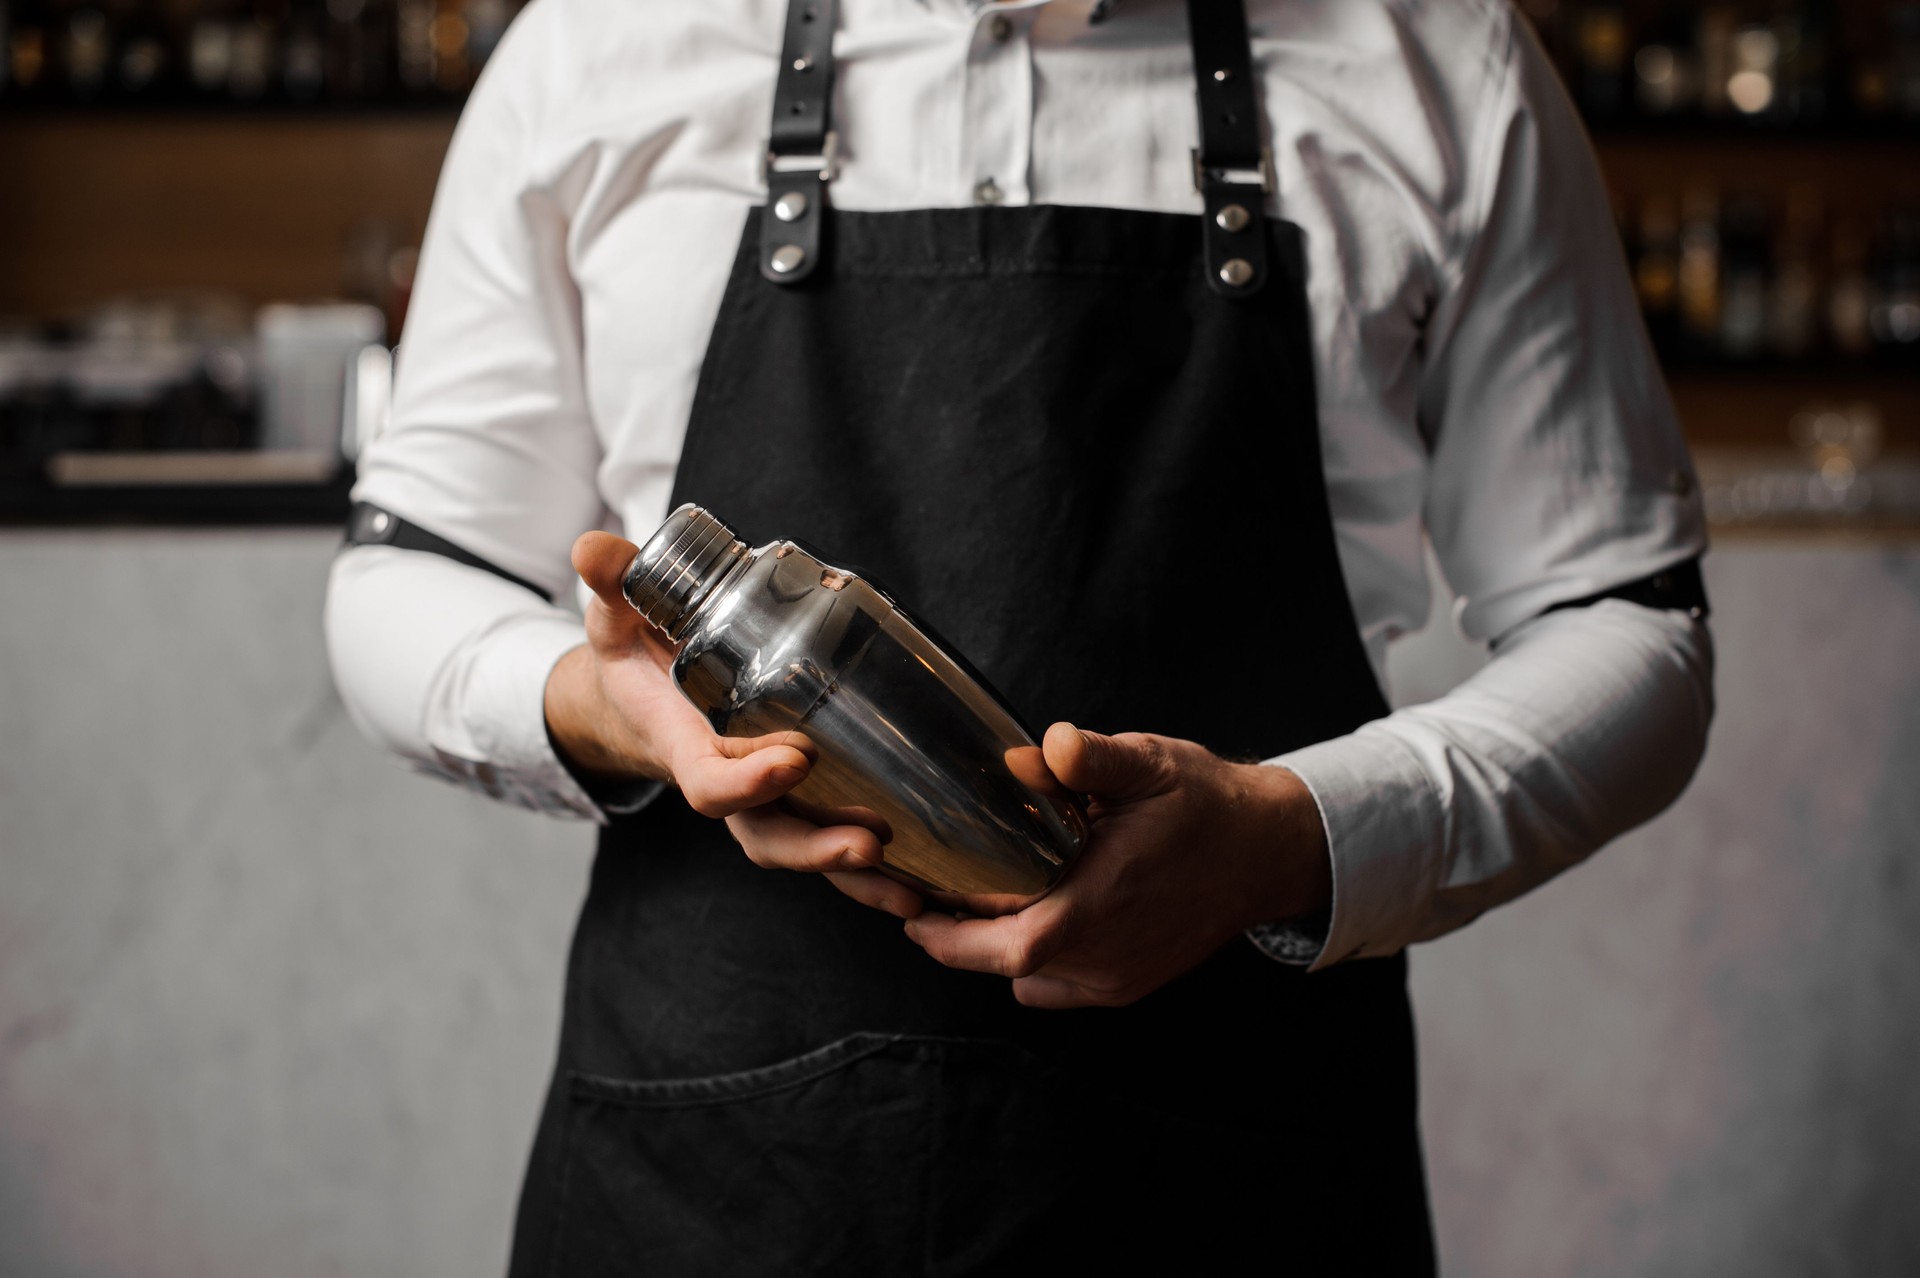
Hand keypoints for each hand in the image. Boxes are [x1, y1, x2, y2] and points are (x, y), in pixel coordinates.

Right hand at [548, 532, 906, 908]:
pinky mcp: (801, 798)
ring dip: (857, 875)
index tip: (795, 759)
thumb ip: (616, 586)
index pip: (713, 784)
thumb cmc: (638, 657)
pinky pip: (835, 839)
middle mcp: (732, 786)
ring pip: (808, 850)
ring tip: (909, 888)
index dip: (749, 781)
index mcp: (688, 750)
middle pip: (770, 836)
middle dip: (816, 848)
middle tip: (868, 844)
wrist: (646, 696)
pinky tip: (925, 883)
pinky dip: (876, 871)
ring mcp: (768, 800)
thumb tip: (592, 550)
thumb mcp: (618, 619)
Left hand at [902, 723, 1330, 1007]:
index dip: (955, 941)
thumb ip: (1093, 758)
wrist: (1266, 851)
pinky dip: (1031, 958)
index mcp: (1106, 902)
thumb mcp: (1152, 764)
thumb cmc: (1205, 804)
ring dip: (995, 946)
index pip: (1014, 947)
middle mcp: (1109, 953)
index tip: (914, 914)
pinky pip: (1057, 984)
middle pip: (1009, 965)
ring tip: (970, 900)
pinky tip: (1024, 913)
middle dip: (960, 938)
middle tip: (925, 898)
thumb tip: (1044, 749)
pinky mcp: (1128, 984)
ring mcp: (1119, 977)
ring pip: (1030, 977)